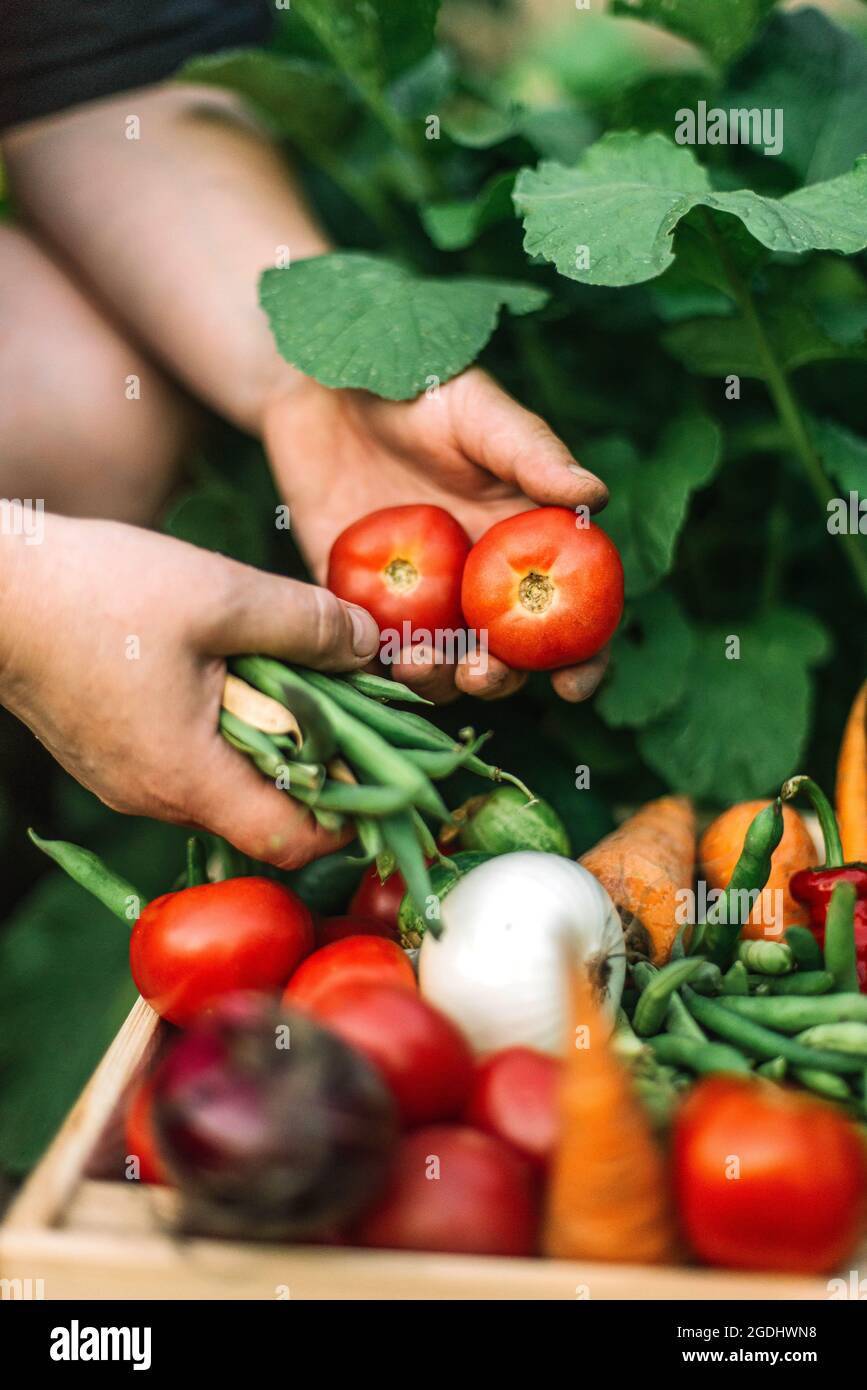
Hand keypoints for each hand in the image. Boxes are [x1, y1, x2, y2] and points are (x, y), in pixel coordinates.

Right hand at [0, 515, 379, 867]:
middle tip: (354, 705)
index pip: (291, 841)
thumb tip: (371, 646)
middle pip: (264, 813)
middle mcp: (156, 797)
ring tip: (296, 679)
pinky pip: (190, 760)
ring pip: (227, 783)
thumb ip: (306, 625)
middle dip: (321, 766)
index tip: (388, 768)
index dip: (352, 814)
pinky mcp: (112, 754)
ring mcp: (129, 780)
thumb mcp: (221, 595)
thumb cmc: (99, 591)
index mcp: (188, 777)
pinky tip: (236, 674)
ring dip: (272, 741)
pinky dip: (228, 730)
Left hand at [264, 368, 610, 702]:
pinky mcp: (355, 598)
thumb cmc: (413, 385)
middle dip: (499, 679)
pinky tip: (370, 654)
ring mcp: (416, 596)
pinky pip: (368, 647)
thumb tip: (595, 496)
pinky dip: (372, 664)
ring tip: (418, 664)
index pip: (570, 614)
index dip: (583, 657)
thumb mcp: (476, 411)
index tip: (573, 684)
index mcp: (523, 543)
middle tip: (479, 672)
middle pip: (505, 657)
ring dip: (437, 682)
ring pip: (439, 665)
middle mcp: (476, 581)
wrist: (322, 383)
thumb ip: (531, 452)